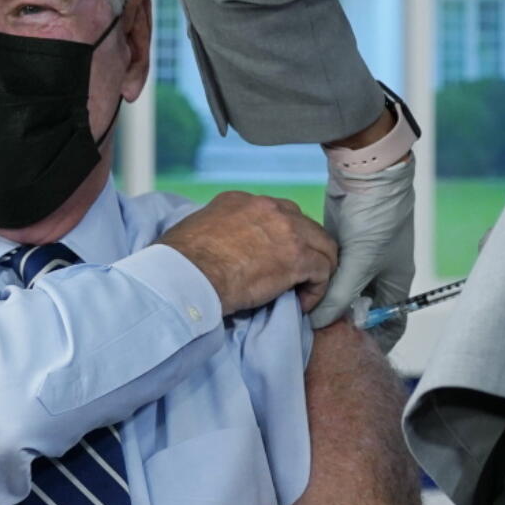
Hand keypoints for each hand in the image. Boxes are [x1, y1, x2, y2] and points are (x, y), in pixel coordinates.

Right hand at [156, 191, 337, 315]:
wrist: (188, 275)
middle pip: (304, 225)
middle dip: (305, 250)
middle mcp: (267, 207)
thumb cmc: (180, 261)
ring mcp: (286, 229)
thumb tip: (217, 249)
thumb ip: (216, 232)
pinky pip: (323, 271)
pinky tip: (302, 303)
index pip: (275, 214)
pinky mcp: (298, 257)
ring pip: (323, 246)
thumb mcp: (196, 231)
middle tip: (296, 275)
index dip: (280, 239)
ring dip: (316, 270)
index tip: (273, 259)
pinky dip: (317, 290)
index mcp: (240, 201)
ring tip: (304, 291)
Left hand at [309, 156, 414, 352]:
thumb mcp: (359, 264)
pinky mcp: (339, 246)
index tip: (347, 354)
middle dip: (339, 322)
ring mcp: (358, 260)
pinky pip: (327, 272)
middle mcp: (378, 275)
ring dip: (324, 300)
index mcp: (395, 283)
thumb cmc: (376, 219)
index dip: (373, 340)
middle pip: (359, 310)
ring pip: (340, 290)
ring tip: (300, 315)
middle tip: (313, 335)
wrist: (368, 175)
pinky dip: (315, 280)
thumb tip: (316, 322)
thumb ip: (339, 297)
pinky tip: (296, 289)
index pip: (390, 323)